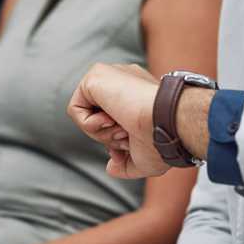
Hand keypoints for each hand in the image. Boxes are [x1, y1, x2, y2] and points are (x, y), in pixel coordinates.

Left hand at [67, 62, 166, 178]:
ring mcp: (112, 77)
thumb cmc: (163, 141)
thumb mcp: (145, 160)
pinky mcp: (95, 75)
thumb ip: (126, 164)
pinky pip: (75, 109)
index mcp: (140, 95)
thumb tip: (112, 167)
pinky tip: (111, 119)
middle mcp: (126, 83)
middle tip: (127, 136)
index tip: (130, 146)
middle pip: (98, 117)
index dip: (116, 139)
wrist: (167, 123)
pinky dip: (90, 125)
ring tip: (122, 128)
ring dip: (102, 132)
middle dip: (109, 136)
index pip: (115, 118)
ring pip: (87, 114)